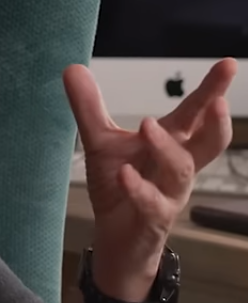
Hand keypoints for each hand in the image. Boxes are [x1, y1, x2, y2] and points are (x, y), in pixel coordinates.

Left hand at [62, 58, 237, 299]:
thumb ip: (89, 107)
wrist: (114, 237)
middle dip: (216, 121)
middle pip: (206, 143)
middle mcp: (177, 167)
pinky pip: (152, 204)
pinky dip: (139, 188)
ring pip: (181, 172)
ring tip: (147, 124)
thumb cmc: (118, 185)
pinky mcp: (153, 220)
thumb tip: (74, 68)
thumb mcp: (100, 141)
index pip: (194, 114)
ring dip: (166, 149)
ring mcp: (169, 194)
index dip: (211, 91)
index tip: (228, 64)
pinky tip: (125, 174)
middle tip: (216, 101)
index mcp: (170, 144)